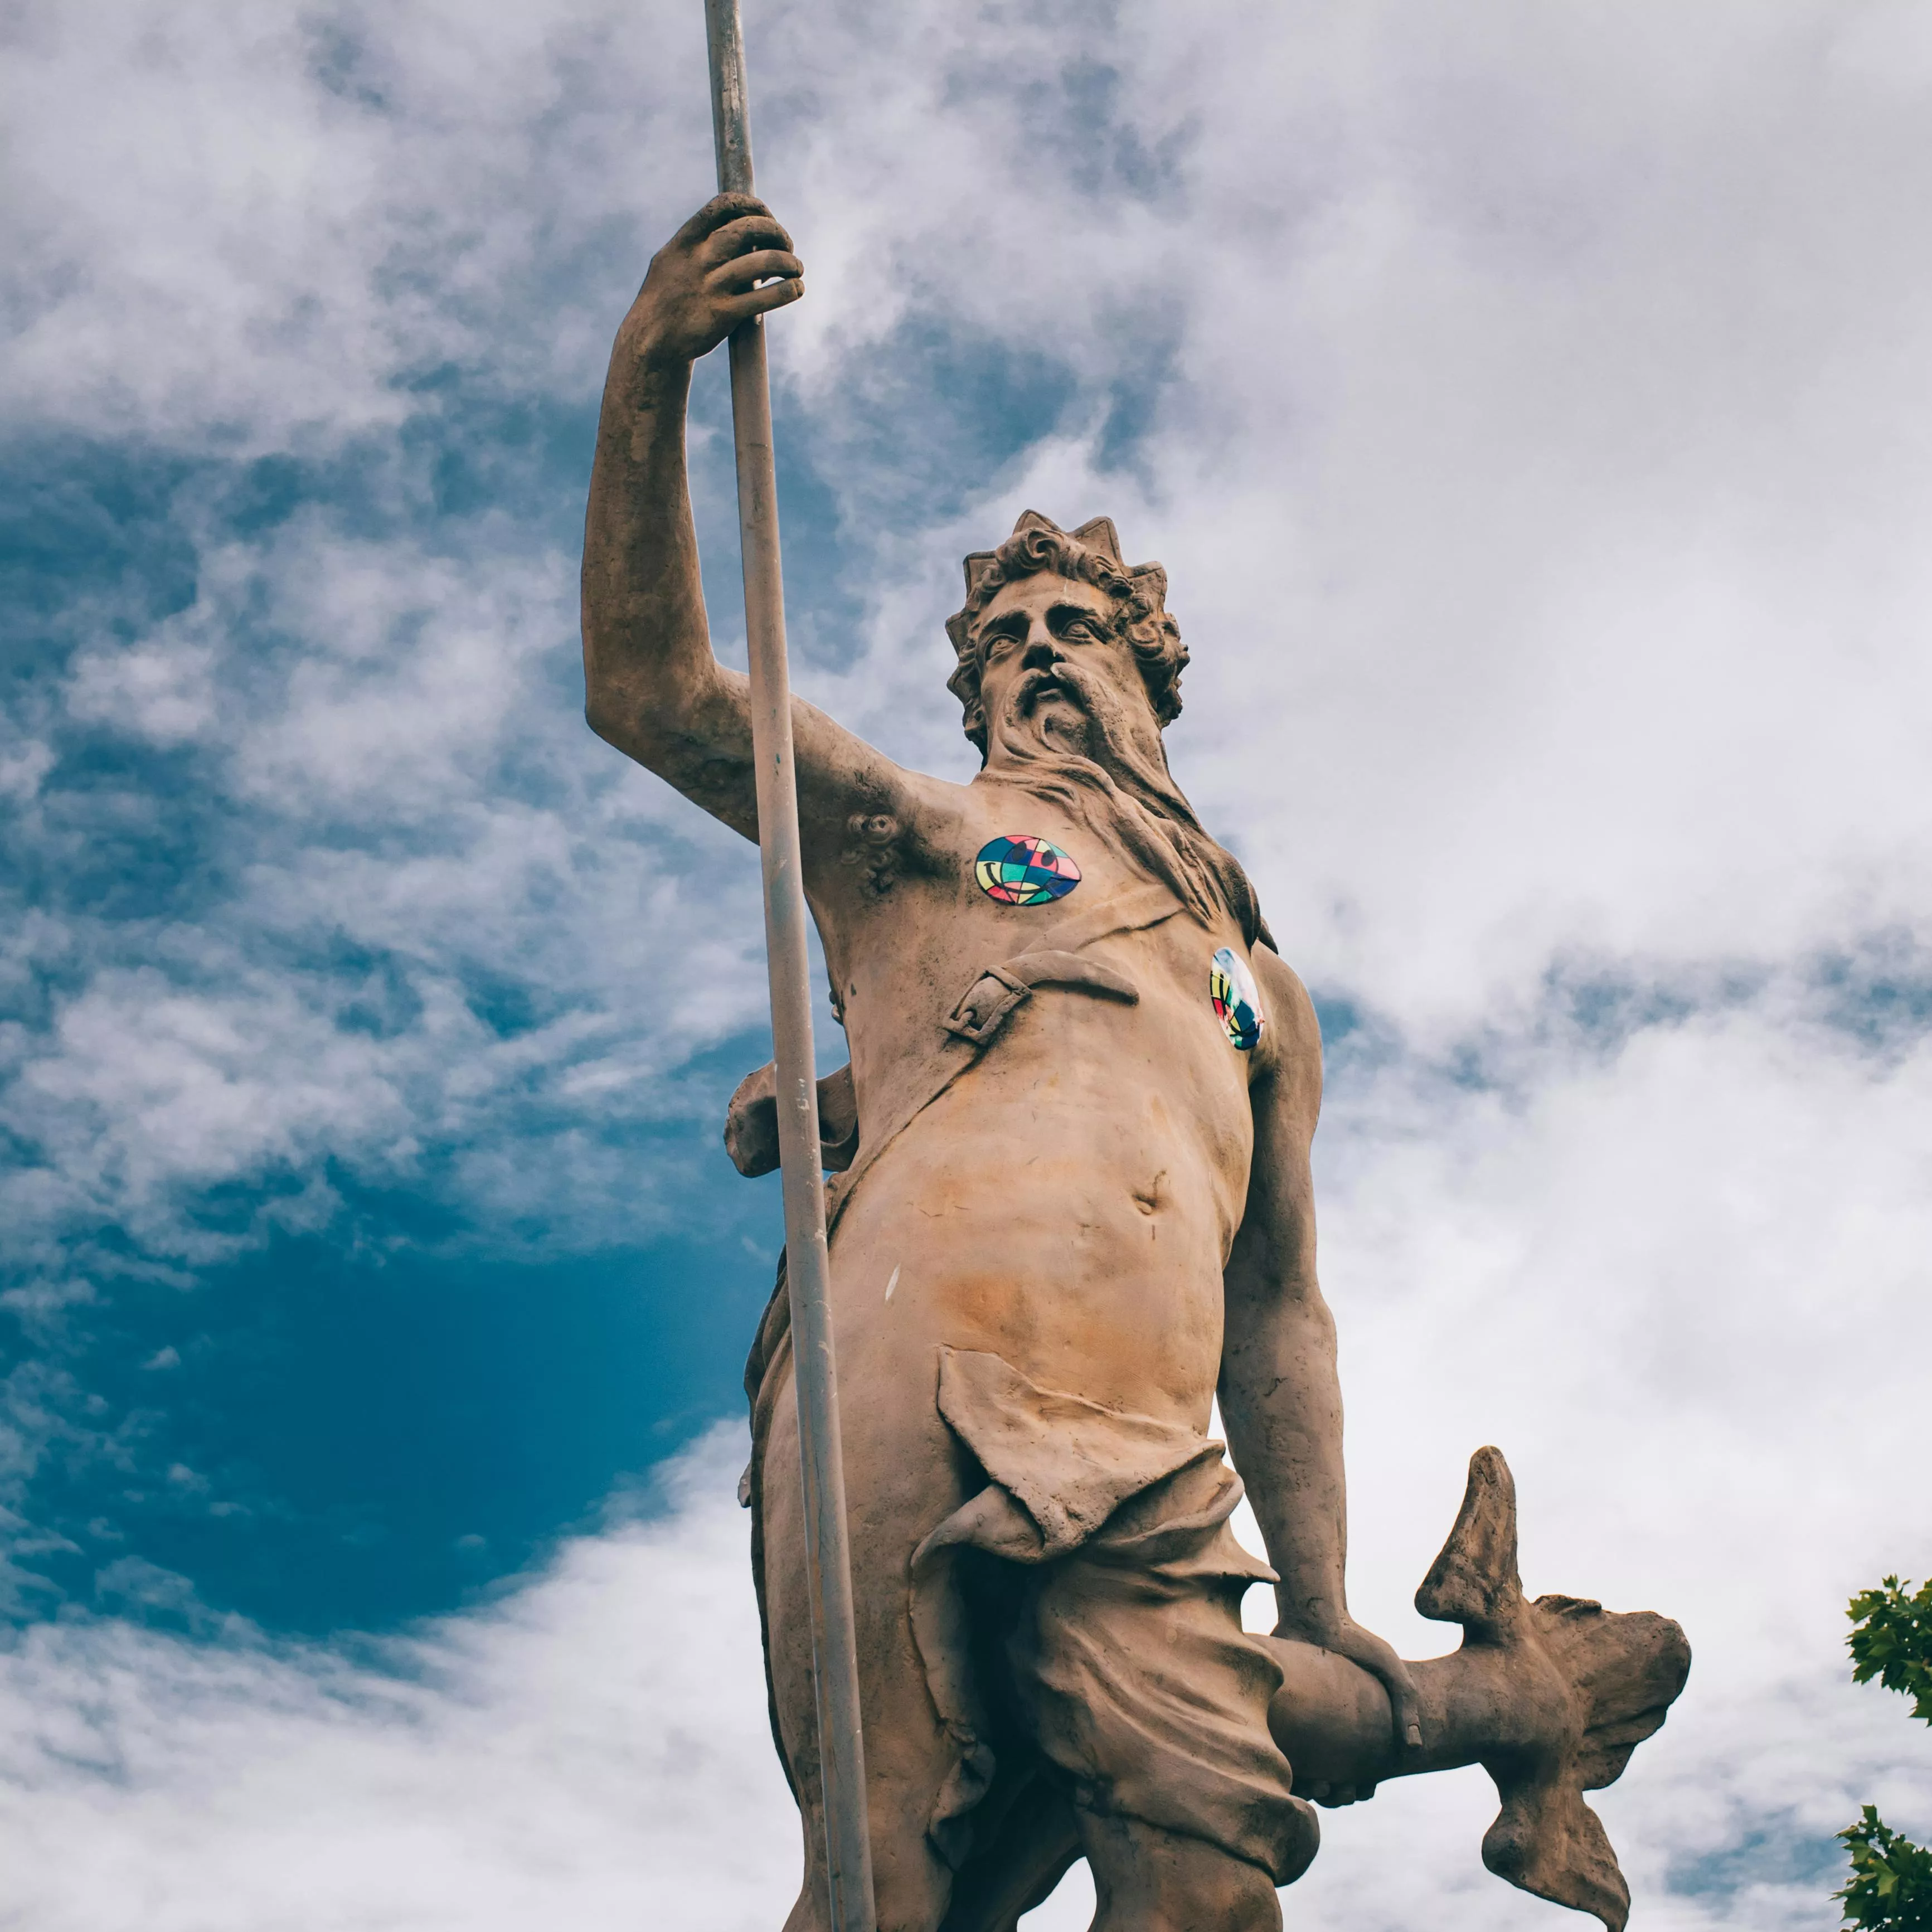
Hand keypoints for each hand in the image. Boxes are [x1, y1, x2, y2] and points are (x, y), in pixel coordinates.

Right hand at [617, 194, 802, 374]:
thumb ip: (699, 243)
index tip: (767, 217)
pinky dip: (787, 290)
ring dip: (788, 262)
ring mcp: (710, 287)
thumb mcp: (672, 261)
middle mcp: (698, 260)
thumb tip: (739, 227)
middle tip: (787, 245)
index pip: (723, 205)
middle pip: (749, 229)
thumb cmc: (667, 299)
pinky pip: (764, 298)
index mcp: (685, 241)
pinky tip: (796, 289)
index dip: (753, 205)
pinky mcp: (723, 315)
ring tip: (797, 268)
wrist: (650, 342)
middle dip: (776, 231)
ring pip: (762, 262)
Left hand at [1275, 1611, 1422, 1801]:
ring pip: (1308, 1775)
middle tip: (1340, 1792)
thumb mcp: (1391, 1668)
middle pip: (1334, 1782)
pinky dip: (1291, 1773)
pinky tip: (1299, 1776)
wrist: (1313, 1615)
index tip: (1365, 1789)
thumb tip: (1415, 1749)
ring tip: (1320, 1786)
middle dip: (1340, 1795)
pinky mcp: (1284, 1715)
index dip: (1364, 1789)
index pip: (1362, 1776)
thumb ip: (1407, 1703)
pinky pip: (1285, 1755)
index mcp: (1359, 1727)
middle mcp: (1332, 1729)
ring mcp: (1307, 1724)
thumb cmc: (1356, 1639)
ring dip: (1316, 1790)